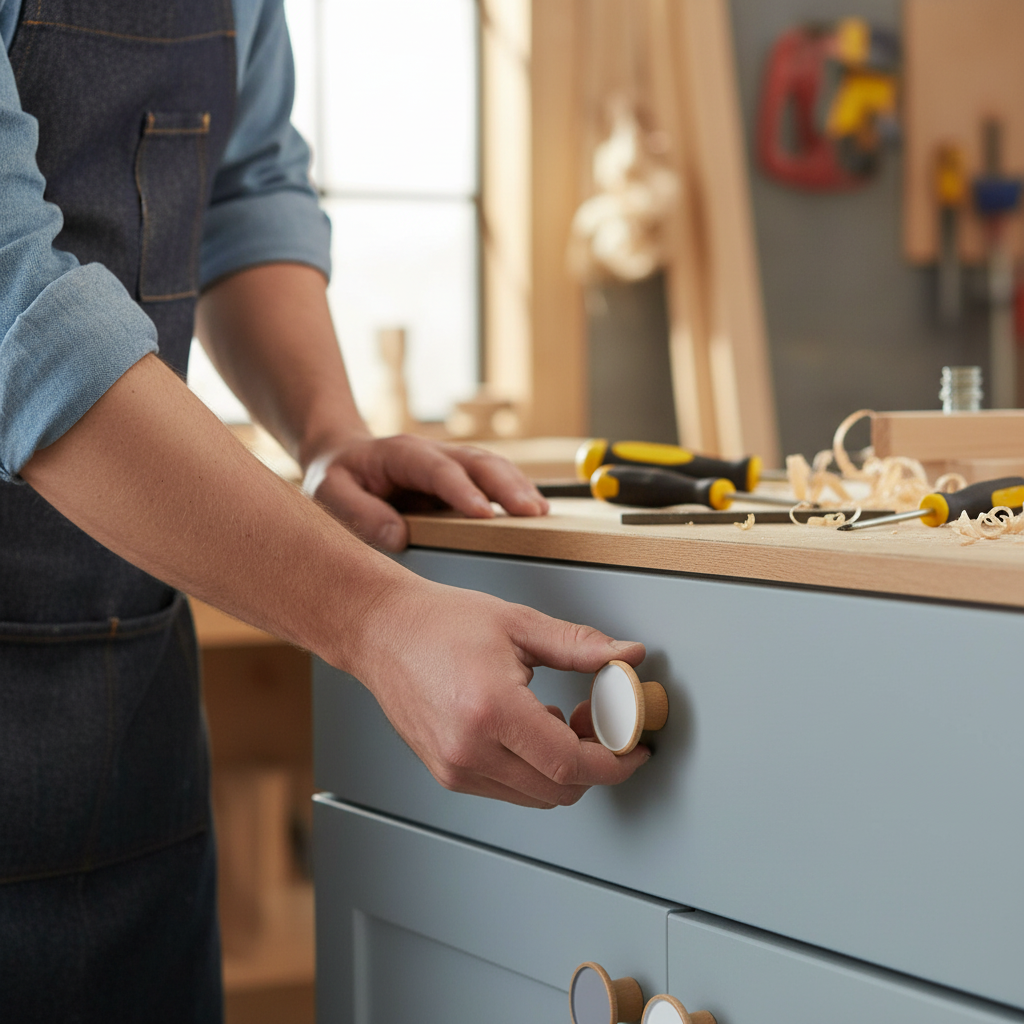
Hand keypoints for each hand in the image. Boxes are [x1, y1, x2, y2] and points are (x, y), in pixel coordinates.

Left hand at [304, 433, 549, 550]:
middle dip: (507, 486)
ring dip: (519, 488)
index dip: (463, 490)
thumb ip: (359, 512)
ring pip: (494, 467)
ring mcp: (451, 462)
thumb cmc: (336, 476)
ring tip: (541, 513)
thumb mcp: (329, 492)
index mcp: (402, 452)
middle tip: (532, 512)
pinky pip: (494, 480)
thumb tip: (399, 536)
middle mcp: (434, 452)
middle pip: (478, 462)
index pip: (438, 469)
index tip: (484, 514)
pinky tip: (534, 510)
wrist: (343, 456)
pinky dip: (516, 492)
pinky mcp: (462, 477)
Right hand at [347, 577, 649, 807]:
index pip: (570, 764)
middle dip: (594, 764)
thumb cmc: (439, 622)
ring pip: (536, 797)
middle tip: (599, 722)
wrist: (382, 631)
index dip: (614, 763)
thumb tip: (627, 657)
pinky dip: (533, 770)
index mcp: (491, 710)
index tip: (635, 750)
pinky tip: (530, 729)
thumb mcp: (519, 624)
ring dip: (563, 769)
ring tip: (559, 719)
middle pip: (558, 790)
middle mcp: (469, 750)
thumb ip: (579, 646)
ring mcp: (455, 768)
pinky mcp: (447, 773)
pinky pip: (509, 790)